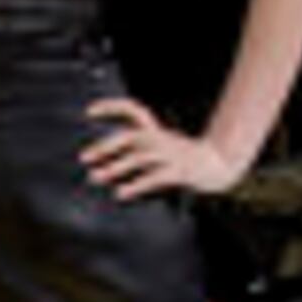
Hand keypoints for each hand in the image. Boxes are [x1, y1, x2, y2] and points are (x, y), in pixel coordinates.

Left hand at [79, 97, 240, 199]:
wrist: (218, 165)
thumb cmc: (180, 160)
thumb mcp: (158, 148)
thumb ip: (133, 153)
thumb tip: (99, 168)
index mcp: (155, 131)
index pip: (133, 110)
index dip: (111, 107)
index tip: (88, 111)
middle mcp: (160, 138)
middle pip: (130, 136)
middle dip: (105, 146)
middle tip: (83, 157)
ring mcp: (170, 154)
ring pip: (139, 158)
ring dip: (115, 168)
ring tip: (94, 177)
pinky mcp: (179, 171)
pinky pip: (154, 177)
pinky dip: (136, 185)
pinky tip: (120, 194)